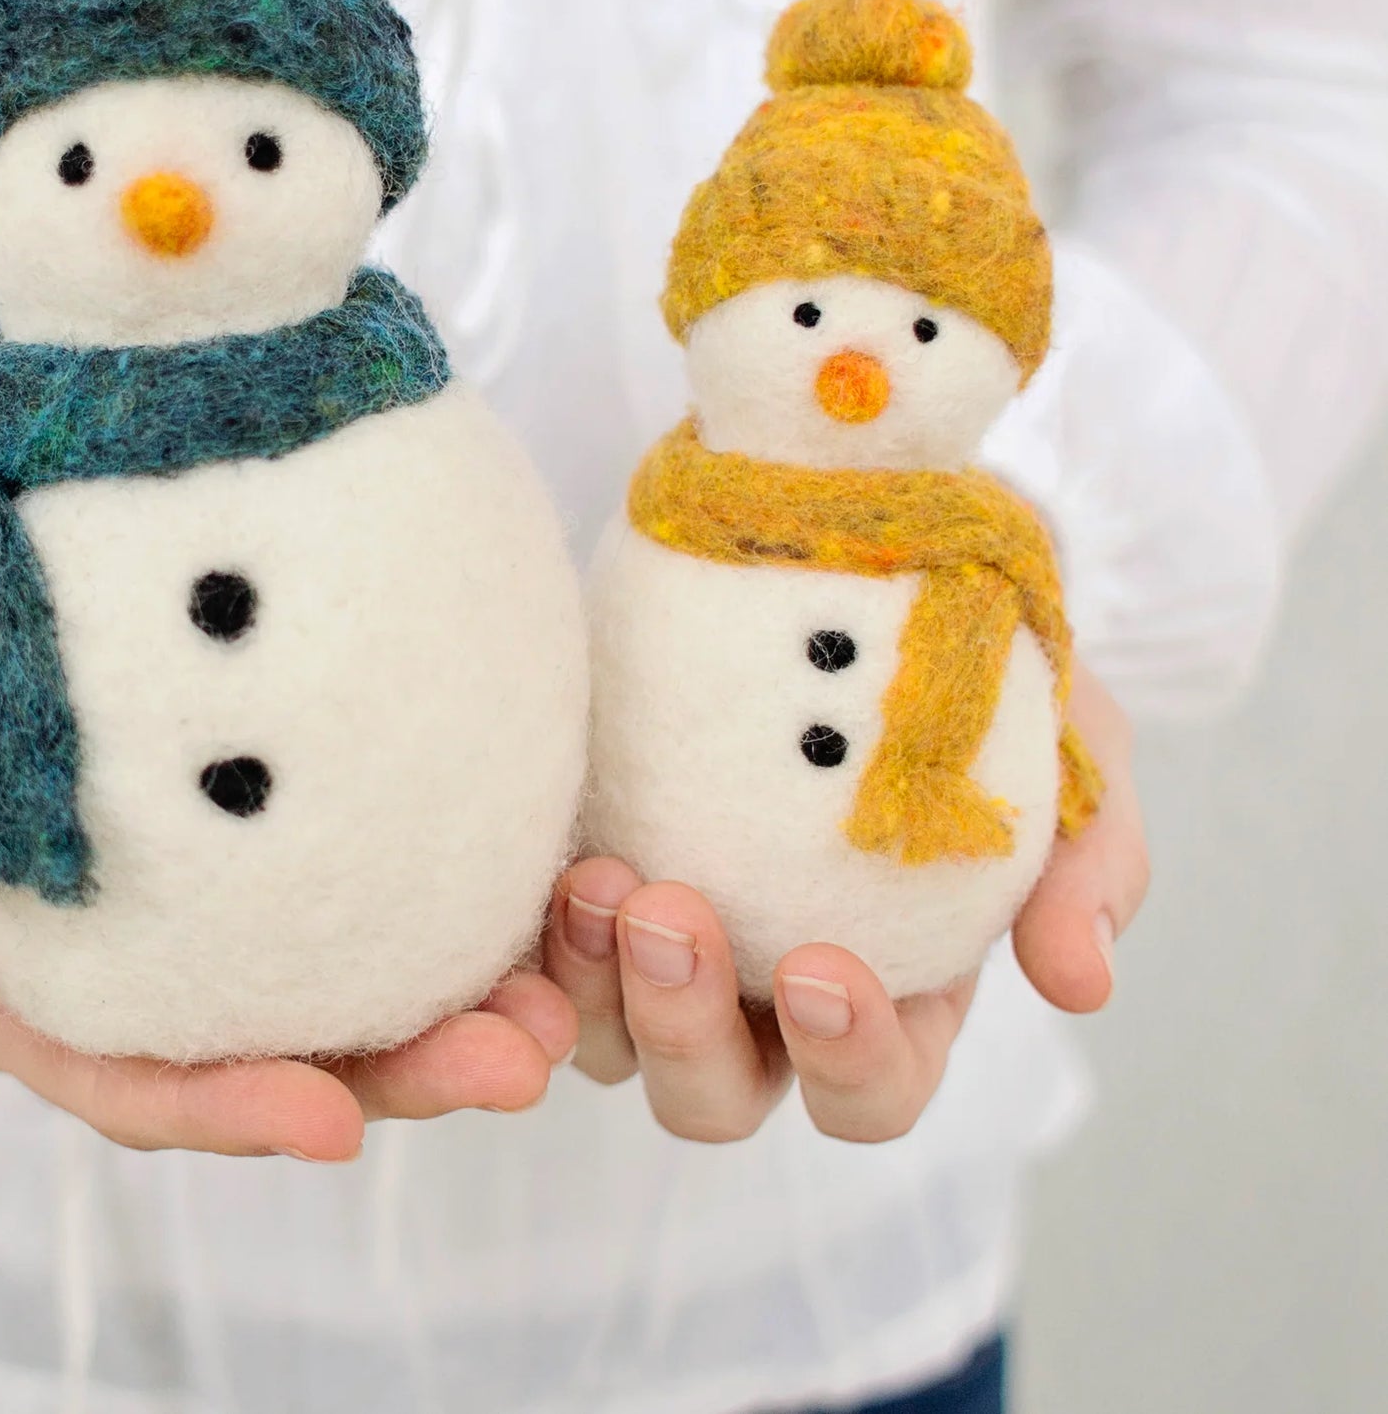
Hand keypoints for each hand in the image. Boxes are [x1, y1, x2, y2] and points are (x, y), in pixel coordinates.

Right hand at [0, 453, 576, 1162]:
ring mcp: (225, 857)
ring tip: (567, 983)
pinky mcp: (288, 771)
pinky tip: (547, 853)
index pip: (133, 1072)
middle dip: (401, 1072)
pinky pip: (381, 836)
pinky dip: (460, 868)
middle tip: (521, 1054)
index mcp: (38, 963)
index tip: (333, 1120)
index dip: (225, 1110)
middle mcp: (147, 935)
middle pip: (277, 1039)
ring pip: (352, 960)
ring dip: (462, 991)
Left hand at [543, 667, 1147, 1143]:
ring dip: (594, 985)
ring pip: (608, 1037)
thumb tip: (1080, 981)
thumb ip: (1090, 850)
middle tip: (675, 916)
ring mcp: (665, 934)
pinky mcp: (586, 858)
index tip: (823, 967)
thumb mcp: (1067, 726)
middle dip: (689, 1032)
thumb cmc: (976, 644)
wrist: (855, 528)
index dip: (850, 1060)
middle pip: (718, 1093)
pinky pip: (533, 947)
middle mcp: (766, 985)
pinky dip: (531, 934)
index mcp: (892, 986)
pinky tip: (547, 855)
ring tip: (596, 879)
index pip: (870, 1084)